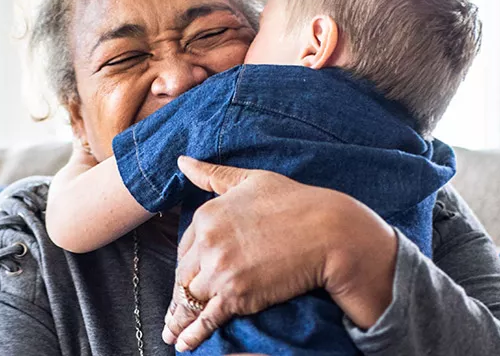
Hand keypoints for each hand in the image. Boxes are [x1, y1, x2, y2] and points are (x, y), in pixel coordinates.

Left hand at [164, 157, 397, 351]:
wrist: (328, 231)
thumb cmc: (295, 202)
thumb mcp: (250, 180)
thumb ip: (212, 175)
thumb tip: (182, 161)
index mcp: (207, 215)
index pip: (185, 247)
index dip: (187, 265)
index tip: (187, 278)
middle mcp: (208, 243)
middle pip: (184, 275)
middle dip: (180, 294)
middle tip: (172, 312)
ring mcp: (221, 271)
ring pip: (189, 299)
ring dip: (178, 318)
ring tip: (170, 333)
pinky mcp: (237, 296)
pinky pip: (206, 319)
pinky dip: (192, 335)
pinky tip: (182, 344)